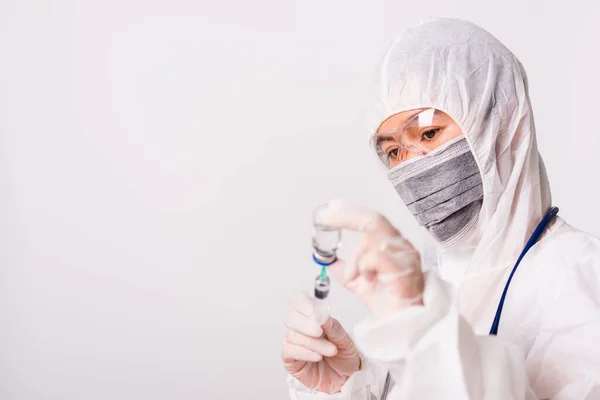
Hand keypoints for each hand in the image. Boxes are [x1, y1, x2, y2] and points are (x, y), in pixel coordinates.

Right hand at [282, 292, 359, 393]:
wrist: (347, 379)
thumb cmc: (344, 356)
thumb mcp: (344, 339)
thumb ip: (332, 327)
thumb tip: (321, 315)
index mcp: (313, 317)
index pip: (299, 301)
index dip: (303, 303)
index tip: (313, 311)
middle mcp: (301, 328)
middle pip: (291, 317)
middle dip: (306, 324)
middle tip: (321, 332)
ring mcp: (294, 343)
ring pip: (293, 336)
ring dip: (314, 343)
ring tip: (330, 351)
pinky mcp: (290, 359)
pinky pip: (289, 351)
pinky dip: (304, 352)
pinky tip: (317, 357)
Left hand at [322, 200, 423, 317]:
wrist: (402, 327)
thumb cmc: (389, 305)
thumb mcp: (359, 284)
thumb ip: (346, 269)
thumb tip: (327, 259)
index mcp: (393, 245)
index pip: (370, 219)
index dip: (348, 212)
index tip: (328, 211)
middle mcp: (401, 246)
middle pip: (373, 219)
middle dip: (346, 216)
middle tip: (327, 219)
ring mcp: (406, 256)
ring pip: (373, 236)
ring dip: (356, 257)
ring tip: (355, 276)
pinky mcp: (405, 268)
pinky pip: (377, 255)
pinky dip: (364, 267)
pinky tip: (368, 280)